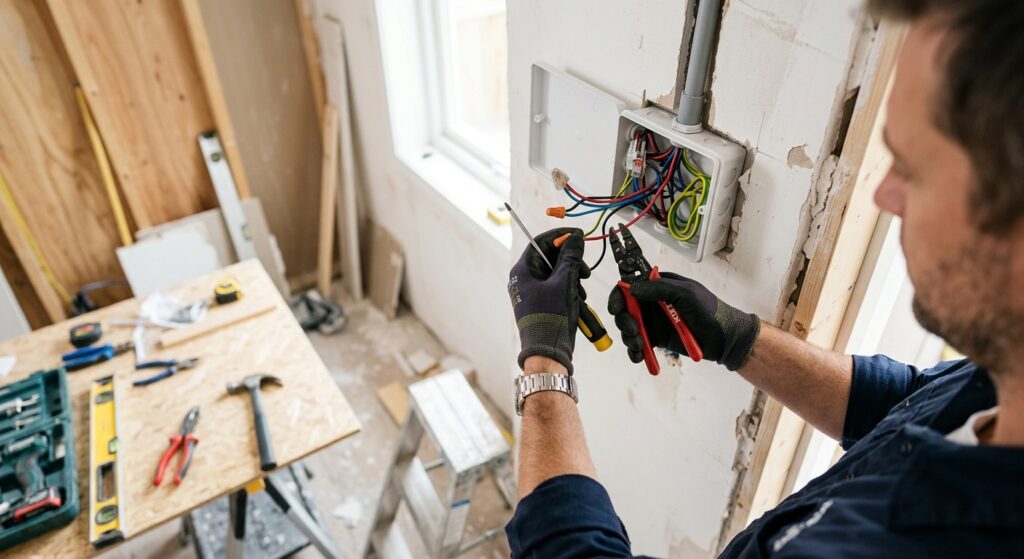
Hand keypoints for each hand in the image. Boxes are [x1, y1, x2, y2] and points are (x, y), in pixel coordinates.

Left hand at [508, 227, 589, 372]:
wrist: (547, 352)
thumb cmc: (551, 318)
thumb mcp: (564, 283)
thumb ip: (570, 258)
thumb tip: (574, 238)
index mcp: (523, 271)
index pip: (540, 242)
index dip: (560, 236)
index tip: (579, 235)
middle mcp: (524, 280)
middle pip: (549, 257)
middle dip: (570, 260)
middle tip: (584, 268)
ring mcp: (532, 293)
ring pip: (555, 273)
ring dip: (572, 275)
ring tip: (581, 286)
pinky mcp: (541, 304)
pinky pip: (556, 287)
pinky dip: (569, 288)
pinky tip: (578, 297)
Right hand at [607, 272, 759, 370]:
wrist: (723, 339)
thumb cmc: (709, 311)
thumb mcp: (686, 294)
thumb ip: (660, 289)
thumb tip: (633, 288)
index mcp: (659, 286)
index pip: (630, 286)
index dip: (619, 296)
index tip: (617, 308)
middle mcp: (653, 303)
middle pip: (625, 309)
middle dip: (624, 320)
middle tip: (633, 330)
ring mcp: (654, 321)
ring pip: (629, 328)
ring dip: (629, 337)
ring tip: (640, 345)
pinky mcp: (656, 339)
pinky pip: (639, 345)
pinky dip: (635, 351)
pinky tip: (639, 356)